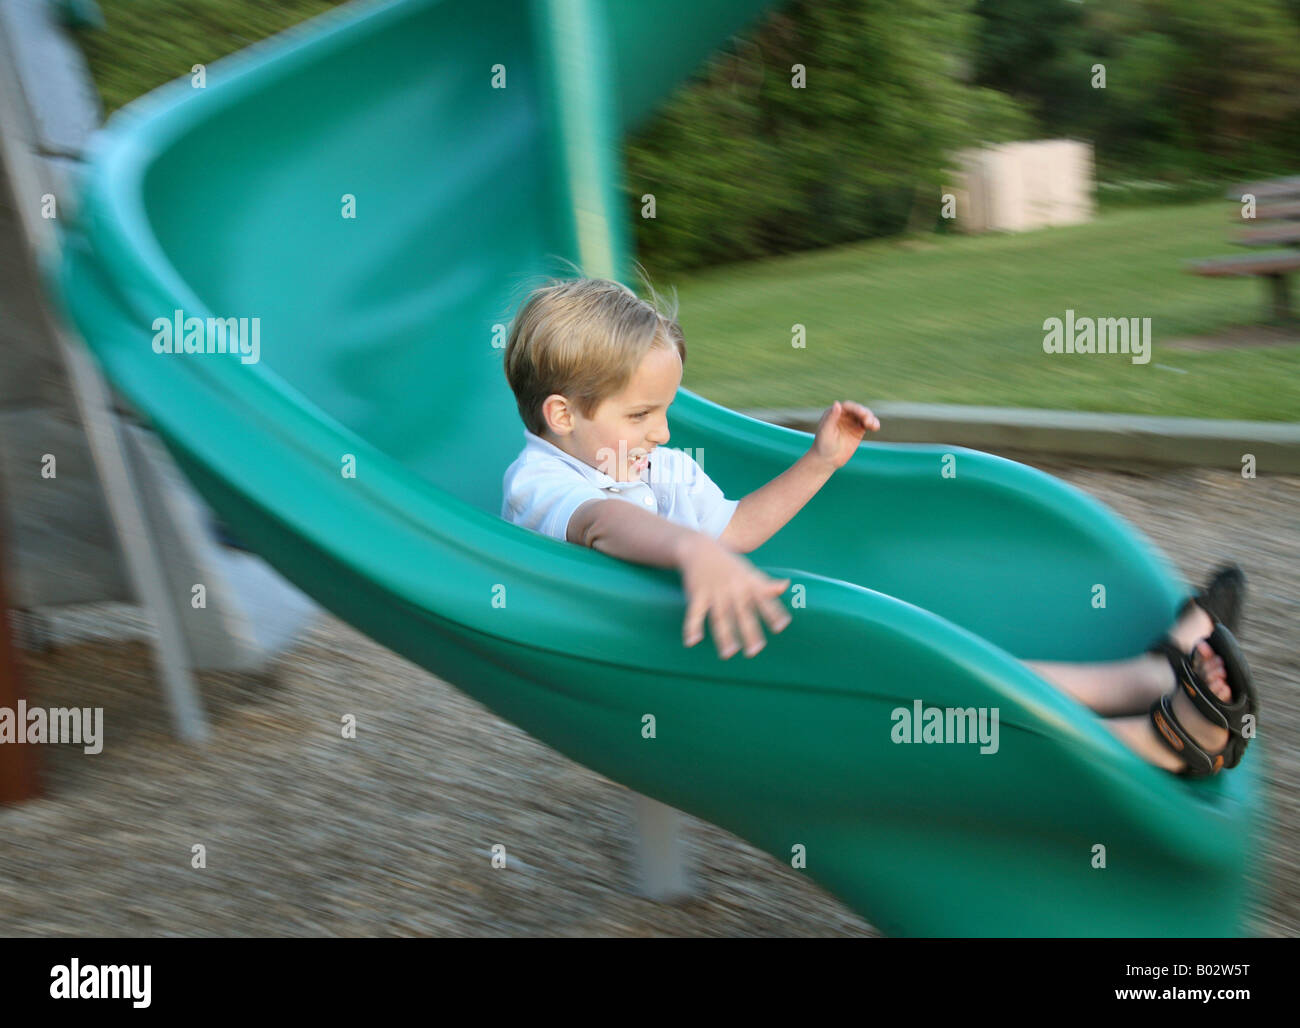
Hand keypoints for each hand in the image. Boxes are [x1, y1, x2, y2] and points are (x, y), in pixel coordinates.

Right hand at [678, 536, 791, 658]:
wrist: (698, 547)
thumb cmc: (727, 563)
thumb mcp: (748, 571)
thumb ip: (765, 584)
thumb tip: (786, 585)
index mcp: (747, 583)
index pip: (763, 599)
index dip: (773, 612)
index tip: (782, 626)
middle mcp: (733, 588)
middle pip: (742, 613)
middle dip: (749, 631)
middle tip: (755, 650)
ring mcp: (714, 591)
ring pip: (720, 617)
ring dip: (723, 636)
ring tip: (728, 654)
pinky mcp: (697, 593)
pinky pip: (694, 613)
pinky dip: (692, 627)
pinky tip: (692, 641)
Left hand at [810, 400, 879, 469]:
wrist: (827, 460)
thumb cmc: (823, 445)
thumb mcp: (825, 431)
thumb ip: (831, 417)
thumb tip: (837, 403)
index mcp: (834, 412)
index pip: (847, 406)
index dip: (856, 408)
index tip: (862, 414)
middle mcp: (844, 415)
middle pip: (858, 410)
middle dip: (865, 413)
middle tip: (868, 421)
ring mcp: (852, 423)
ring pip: (864, 416)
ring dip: (871, 418)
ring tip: (872, 425)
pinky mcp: (858, 431)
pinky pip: (868, 424)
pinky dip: (873, 424)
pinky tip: (875, 427)